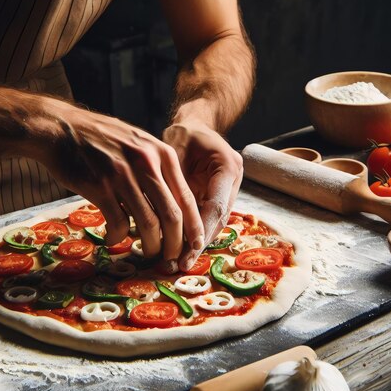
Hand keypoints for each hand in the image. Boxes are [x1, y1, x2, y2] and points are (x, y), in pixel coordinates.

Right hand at [31, 100, 203, 263]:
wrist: (62, 127)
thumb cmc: (102, 139)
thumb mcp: (140, 144)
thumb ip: (158, 169)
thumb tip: (174, 206)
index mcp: (162, 154)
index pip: (187, 198)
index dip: (193, 227)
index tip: (194, 246)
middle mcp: (147, 163)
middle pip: (172, 216)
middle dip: (175, 244)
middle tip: (171, 259)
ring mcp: (123, 175)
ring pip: (148, 224)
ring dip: (150, 245)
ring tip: (146, 252)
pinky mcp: (100, 186)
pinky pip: (119, 223)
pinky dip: (119, 236)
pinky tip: (114, 237)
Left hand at [163, 120, 242, 270]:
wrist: (196, 125)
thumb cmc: (184, 134)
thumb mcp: (174, 150)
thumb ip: (171, 181)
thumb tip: (157, 214)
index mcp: (227, 166)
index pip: (216, 206)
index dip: (201, 232)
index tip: (187, 253)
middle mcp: (233, 180)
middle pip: (218, 220)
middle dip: (199, 244)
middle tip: (179, 264)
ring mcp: (230, 190)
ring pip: (215, 223)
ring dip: (197, 243)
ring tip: (176, 262)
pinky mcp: (219, 197)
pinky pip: (207, 218)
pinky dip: (194, 234)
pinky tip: (178, 250)